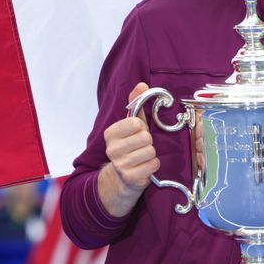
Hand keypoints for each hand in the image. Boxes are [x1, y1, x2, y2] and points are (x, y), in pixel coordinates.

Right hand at [98, 83, 159, 216]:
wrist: (122, 178)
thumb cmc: (130, 147)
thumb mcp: (131, 125)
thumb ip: (136, 103)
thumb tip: (142, 84)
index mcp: (110, 133)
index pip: (136, 123)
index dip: (142, 128)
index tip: (137, 133)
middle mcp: (112, 149)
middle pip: (146, 138)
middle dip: (148, 142)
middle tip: (141, 147)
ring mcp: (120, 165)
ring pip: (151, 151)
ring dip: (151, 154)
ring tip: (143, 157)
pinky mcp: (130, 177)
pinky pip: (153, 165)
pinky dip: (153, 166)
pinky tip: (145, 167)